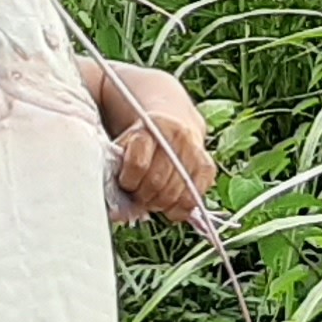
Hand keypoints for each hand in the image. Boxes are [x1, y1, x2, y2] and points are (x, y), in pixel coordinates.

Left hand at [90, 60, 216, 227]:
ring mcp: (194, 150)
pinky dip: (180, 207)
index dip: (128, 180)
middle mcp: (176, 136)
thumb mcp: (123, 137)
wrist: (171, 114)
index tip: (124, 182)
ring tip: (151, 197)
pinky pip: (194, 197)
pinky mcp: (207, 165)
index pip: (138, 163)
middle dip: (143, 195)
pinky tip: (169, 203)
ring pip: (176, 193)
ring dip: (159, 203)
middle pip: (157, 182)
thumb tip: (114, 206)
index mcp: (150, 126)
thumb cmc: (140, 133)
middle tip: (137, 194)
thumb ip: (115, 162)